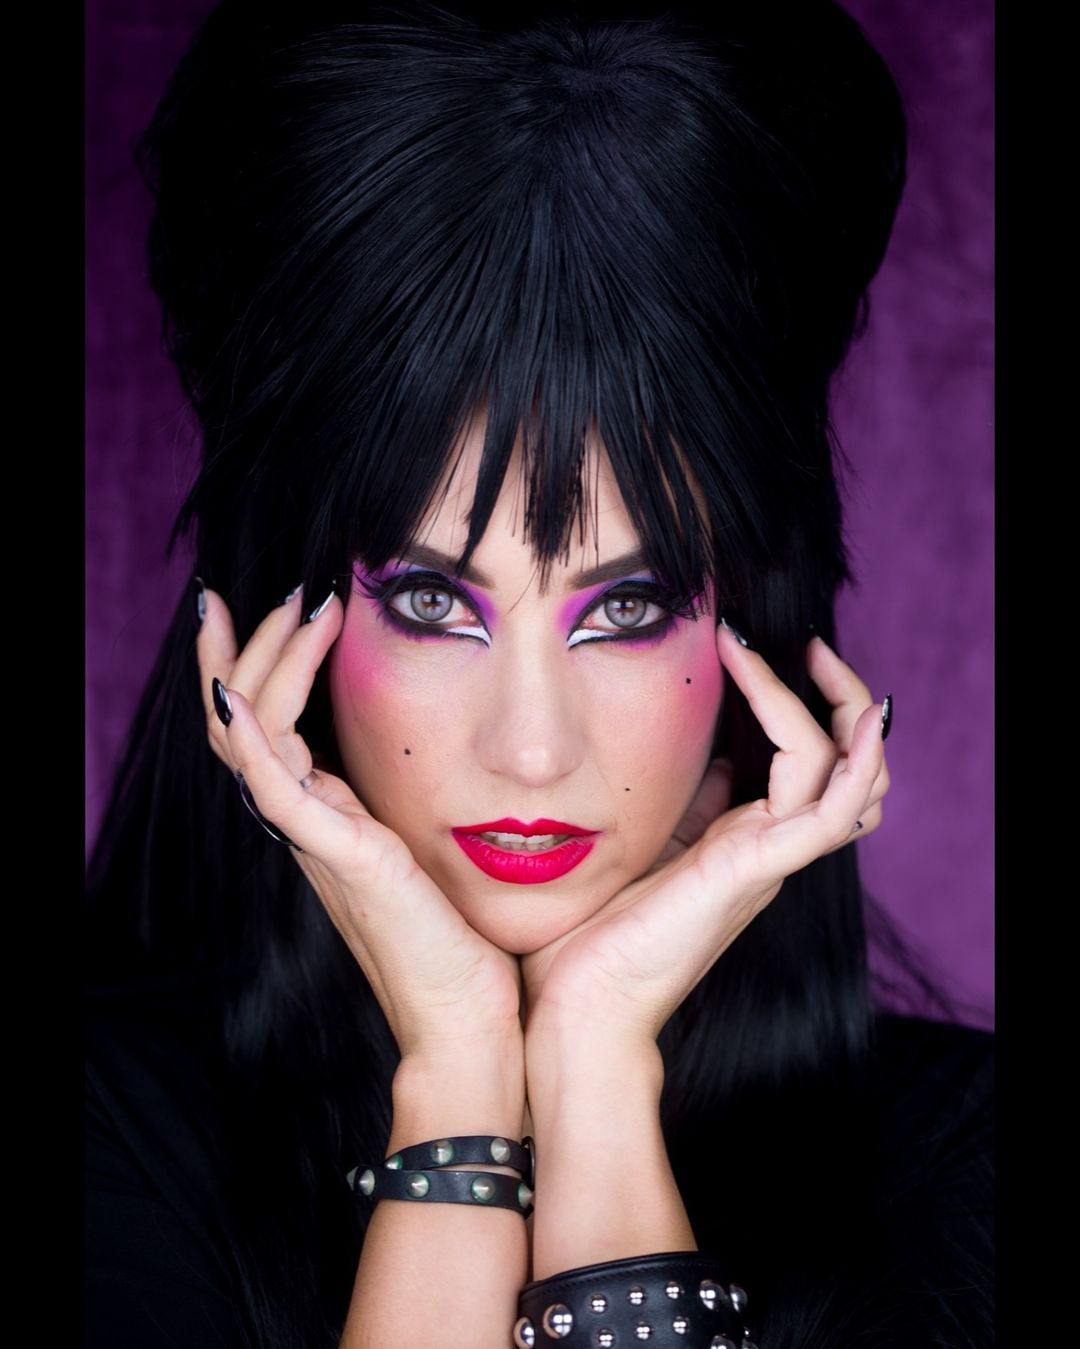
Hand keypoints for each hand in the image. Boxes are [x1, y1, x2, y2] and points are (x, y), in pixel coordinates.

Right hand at [195, 584, 523, 1062]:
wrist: (472, 1020)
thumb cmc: (465, 939)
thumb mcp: (430, 846)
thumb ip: (414, 802)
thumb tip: (449, 747)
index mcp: (328, 816)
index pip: (268, 724)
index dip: (259, 662)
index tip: (280, 599)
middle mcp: (309, 823)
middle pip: (240, 721)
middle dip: (244, 647)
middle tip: (271, 587)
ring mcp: (317, 840)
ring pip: (251, 737)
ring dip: (266, 663)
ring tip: (304, 605)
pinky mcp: (343, 859)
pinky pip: (273, 790)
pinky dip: (250, 737)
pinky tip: (240, 692)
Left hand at [520, 626, 889, 1048]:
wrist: (578, 1007)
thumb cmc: (597, 935)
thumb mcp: (649, 846)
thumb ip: (687, 807)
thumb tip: (708, 759)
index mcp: (746, 841)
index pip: (810, 767)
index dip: (801, 706)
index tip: (752, 648)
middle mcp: (770, 848)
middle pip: (850, 769)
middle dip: (843, 701)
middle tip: (812, 646)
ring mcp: (770, 859)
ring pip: (849, 777)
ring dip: (839, 709)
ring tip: (808, 655)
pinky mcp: (756, 869)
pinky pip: (827, 807)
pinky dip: (849, 757)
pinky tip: (844, 708)